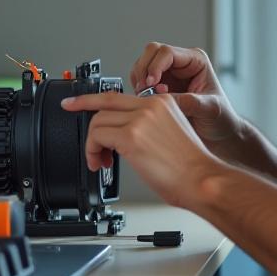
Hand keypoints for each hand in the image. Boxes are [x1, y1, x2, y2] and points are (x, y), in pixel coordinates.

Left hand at [60, 91, 223, 208]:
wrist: (202, 180)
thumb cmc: (191, 168)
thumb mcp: (170, 135)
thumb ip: (148, 127)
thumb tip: (121, 137)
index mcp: (162, 103)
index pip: (118, 96)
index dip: (90, 99)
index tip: (73, 102)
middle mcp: (150, 106)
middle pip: (103, 106)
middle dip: (88, 126)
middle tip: (90, 148)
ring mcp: (140, 119)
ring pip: (98, 122)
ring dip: (93, 145)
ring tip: (102, 161)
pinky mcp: (131, 136)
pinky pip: (97, 137)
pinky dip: (93, 151)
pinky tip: (101, 162)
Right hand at [129, 42, 244, 151]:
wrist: (219, 135)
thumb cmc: (221, 119)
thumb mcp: (209, 109)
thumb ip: (189, 101)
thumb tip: (162, 97)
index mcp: (195, 61)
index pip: (167, 52)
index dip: (155, 66)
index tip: (151, 84)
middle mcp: (180, 64)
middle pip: (151, 52)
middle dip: (144, 71)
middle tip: (144, 92)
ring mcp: (168, 74)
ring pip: (142, 65)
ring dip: (139, 81)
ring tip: (149, 100)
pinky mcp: (158, 87)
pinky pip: (140, 81)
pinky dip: (138, 90)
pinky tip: (148, 104)